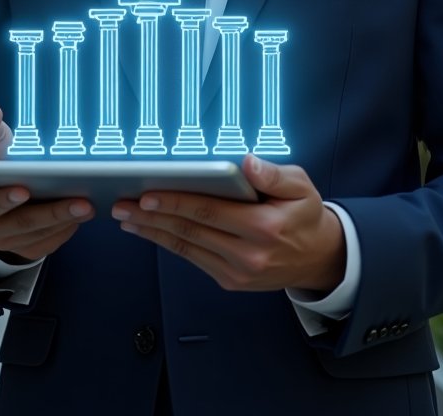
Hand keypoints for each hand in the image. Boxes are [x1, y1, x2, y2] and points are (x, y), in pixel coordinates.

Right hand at [0, 101, 93, 261]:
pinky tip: (82, 216)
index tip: (24, 188)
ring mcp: (8, 243)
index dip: (3, 199)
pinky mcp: (27, 250)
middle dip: (51, 212)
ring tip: (89, 205)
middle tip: (79, 200)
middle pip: (20, 223)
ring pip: (38, 234)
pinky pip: (48, 244)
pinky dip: (66, 230)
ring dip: (65, 220)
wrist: (3, 190)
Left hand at [111, 154, 345, 292]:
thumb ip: (273, 174)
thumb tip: (247, 162)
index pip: (208, 211)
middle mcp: (248, 254)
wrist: (320, 257)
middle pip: (189, 232)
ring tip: (126, 218)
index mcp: (263, 227)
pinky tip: (151, 231)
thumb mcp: (300, 186)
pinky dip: (169, 244)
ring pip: (186, 248)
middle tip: (122, 206)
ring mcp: (237, 272)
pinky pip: (194, 259)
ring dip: (152, 233)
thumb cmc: (305, 214)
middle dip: (151, 218)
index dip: (175, 203)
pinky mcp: (231, 280)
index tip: (147, 194)